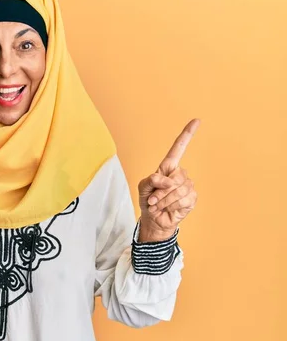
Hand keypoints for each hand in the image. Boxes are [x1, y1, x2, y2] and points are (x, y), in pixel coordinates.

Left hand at [137, 119, 199, 241]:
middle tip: (152, 200)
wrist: (154, 219)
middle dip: (161, 191)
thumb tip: (163, 179)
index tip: (196, 120)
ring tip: (158, 205)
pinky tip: (168, 208)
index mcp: (168, 167)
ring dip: (164, 200)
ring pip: (179, 190)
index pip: (178, 148)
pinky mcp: (192, 198)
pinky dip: (171, 206)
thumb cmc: (148, 200)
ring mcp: (188, 186)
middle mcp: (180, 174)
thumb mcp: (143, 188)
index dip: (187, 134)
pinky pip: (183, 199)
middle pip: (175, 177)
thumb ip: (151, 180)